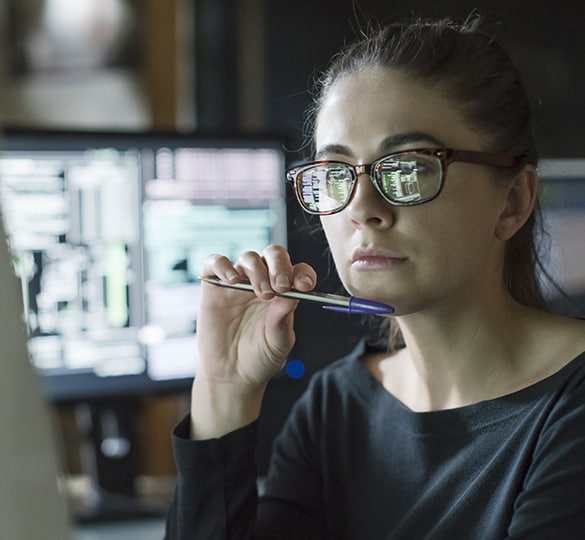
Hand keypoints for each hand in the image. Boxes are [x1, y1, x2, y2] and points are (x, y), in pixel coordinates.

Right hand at [191, 244, 316, 438]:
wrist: (231, 375)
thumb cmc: (259, 358)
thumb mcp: (278, 341)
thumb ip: (283, 318)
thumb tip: (293, 293)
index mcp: (284, 293)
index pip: (297, 270)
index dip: (302, 273)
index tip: (303, 286)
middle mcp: (263, 282)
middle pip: (273, 255)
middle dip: (279, 266)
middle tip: (280, 286)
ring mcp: (238, 283)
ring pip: (249, 257)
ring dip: (257, 270)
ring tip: (259, 293)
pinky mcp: (214, 287)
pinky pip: (215, 262)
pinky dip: (223, 265)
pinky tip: (232, 280)